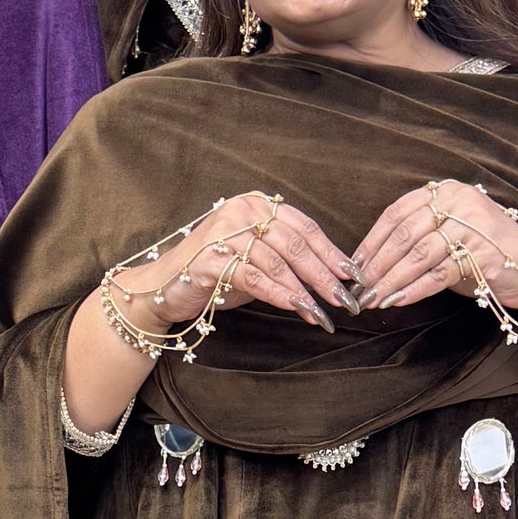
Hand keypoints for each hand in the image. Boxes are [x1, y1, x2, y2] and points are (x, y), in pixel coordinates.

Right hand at [120, 190, 356, 333]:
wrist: (163, 287)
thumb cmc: (215, 274)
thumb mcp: (257, 260)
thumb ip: (288, 260)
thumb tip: (333, 279)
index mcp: (257, 204)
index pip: (305, 228)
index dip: (332, 253)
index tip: (353, 277)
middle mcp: (243, 210)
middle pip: (296, 245)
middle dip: (325, 277)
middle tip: (346, 300)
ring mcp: (226, 231)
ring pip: (279, 263)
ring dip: (306, 292)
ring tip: (323, 314)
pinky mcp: (212, 257)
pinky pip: (256, 278)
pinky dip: (280, 295)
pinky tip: (297, 309)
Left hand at [351, 179, 517, 318]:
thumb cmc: (484, 256)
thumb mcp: (447, 239)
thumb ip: (415, 241)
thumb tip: (369, 265)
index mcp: (446, 192)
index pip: (397, 214)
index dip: (371, 242)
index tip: (353, 267)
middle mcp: (459, 201)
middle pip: (404, 234)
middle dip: (377, 265)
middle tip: (358, 289)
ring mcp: (472, 224)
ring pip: (418, 255)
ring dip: (391, 281)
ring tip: (373, 300)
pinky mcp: (483, 251)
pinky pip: (439, 273)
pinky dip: (415, 290)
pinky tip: (397, 302)